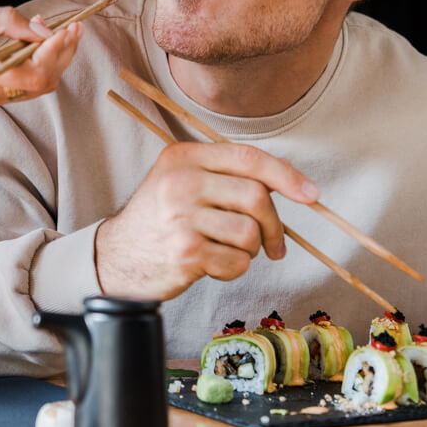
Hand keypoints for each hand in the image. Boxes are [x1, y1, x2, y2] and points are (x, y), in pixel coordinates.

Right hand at [0, 6, 82, 112]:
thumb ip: (0, 22)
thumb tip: (39, 27)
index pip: (35, 70)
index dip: (59, 50)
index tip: (70, 27)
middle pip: (43, 84)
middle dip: (63, 56)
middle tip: (71, 28)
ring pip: (33, 89)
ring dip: (49, 63)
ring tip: (51, 33)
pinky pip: (15, 89)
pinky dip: (30, 68)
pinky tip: (27, 46)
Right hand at [95, 142, 318, 300]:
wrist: (116, 257)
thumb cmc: (160, 220)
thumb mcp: (180, 181)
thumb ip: (224, 175)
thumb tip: (291, 185)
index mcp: (182, 158)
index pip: (247, 158)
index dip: (286, 175)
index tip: (311, 194)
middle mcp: (180, 183)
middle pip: (256, 196)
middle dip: (274, 225)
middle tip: (273, 244)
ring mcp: (181, 219)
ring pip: (250, 232)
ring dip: (251, 249)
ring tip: (227, 251)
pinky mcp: (185, 253)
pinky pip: (237, 262)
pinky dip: (235, 269)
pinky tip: (213, 265)